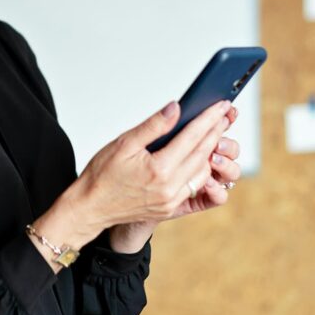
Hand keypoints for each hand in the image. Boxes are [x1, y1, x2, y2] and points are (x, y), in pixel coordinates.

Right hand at [65, 100, 232, 238]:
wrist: (90, 207)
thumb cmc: (102, 175)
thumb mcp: (124, 143)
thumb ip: (153, 126)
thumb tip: (175, 109)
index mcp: (159, 169)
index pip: (192, 138)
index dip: (208, 119)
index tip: (220, 106)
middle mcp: (169, 188)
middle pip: (202, 154)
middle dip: (215, 132)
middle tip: (224, 115)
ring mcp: (171, 201)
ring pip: (202, 172)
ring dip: (210, 152)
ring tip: (212, 134)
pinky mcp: (170, 208)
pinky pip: (193, 186)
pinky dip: (199, 169)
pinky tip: (198, 157)